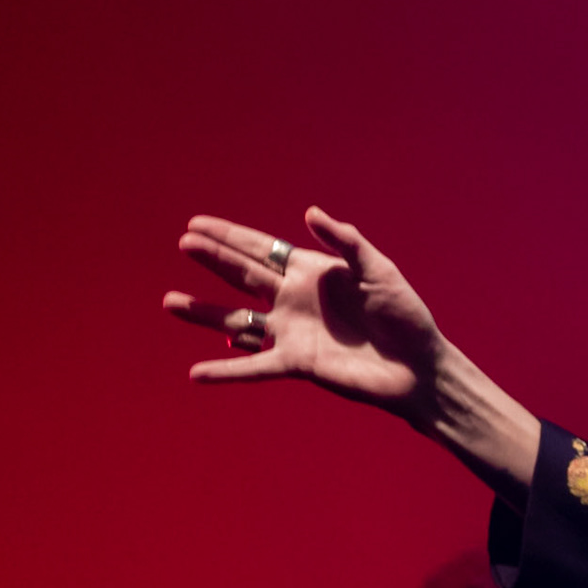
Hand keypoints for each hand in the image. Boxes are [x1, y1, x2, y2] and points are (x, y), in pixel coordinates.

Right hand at [164, 206, 442, 415]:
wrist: (418, 365)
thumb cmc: (405, 314)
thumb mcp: (379, 270)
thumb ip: (346, 242)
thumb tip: (310, 213)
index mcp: (313, 272)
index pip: (264, 250)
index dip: (231, 237)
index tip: (197, 224)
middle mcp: (295, 300)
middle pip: (244, 276)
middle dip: (215, 259)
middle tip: (184, 243)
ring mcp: (292, 333)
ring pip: (237, 321)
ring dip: (204, 314)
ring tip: (169, 303)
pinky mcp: (297, 364)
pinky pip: (254, 367)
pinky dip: (226, 371)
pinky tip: (196, 374)